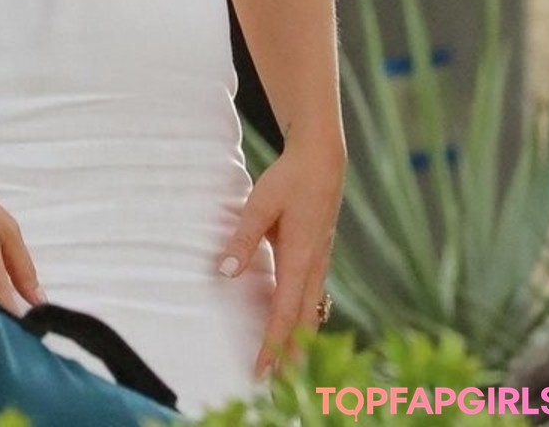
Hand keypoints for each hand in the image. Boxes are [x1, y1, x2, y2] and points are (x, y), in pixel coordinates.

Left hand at [217, 141, 344, 375]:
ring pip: (310, 313)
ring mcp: (320, 264)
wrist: (322, 160)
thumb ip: (243, 237)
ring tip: (287, 370)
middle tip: (276, 389)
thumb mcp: (261, 202)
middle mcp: (314, 268)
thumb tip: (225, 271)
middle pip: (303, 324)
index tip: (262, 373)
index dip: (273, 346)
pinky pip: (311, 299)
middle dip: (291, 357)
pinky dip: (303, 321)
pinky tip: (295, 329)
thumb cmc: (290, 179)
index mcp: (301, 259)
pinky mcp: (318, 258)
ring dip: (298, 342)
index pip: (285, 314)